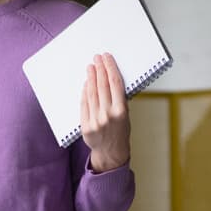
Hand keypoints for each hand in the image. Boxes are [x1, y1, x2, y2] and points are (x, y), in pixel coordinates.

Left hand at [80, 53, 130, 171]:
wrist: (112, 153)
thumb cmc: (121, 131)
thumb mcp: (126, 114)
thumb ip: (118, 98)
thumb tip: (109, 78)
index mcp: (121, 111)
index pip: (115, 83)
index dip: (110, 68)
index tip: (107, 58)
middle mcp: (108, 115)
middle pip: (102, 86)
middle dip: (99, 69)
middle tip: (97, 58)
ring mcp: (95, 121)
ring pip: (91, 93)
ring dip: (90, 78)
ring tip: (90, 67)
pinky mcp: (85, 126)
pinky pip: (84, 104)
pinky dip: (84, 92)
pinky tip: (86, 83)